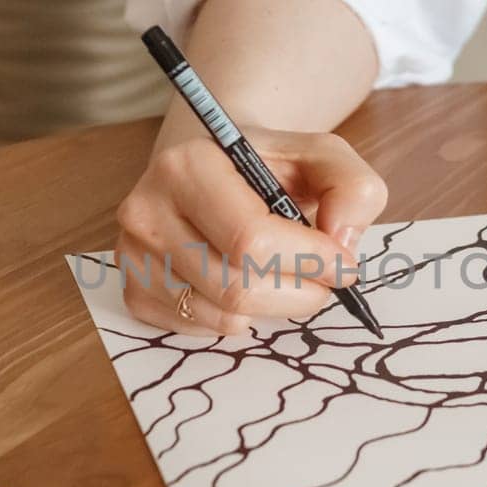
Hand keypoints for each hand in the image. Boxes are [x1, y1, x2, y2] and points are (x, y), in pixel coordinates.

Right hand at [115, 129, 387, 335]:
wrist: (214, 170)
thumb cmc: (267, 167)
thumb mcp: (321, 156)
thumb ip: (352, 188)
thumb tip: (340, 243)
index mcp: (188, 166)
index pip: (251, 240)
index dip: (310, 263)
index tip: (343, 265)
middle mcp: (146, 210)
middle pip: (237, 288)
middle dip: (298, 294)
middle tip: (321, 281)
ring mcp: (134, 255)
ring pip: (221, 316)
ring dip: (271, 309)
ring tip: (283, 277)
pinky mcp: (133, 291)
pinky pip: (199, 330)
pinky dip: (237, 319)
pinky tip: (244, 284)